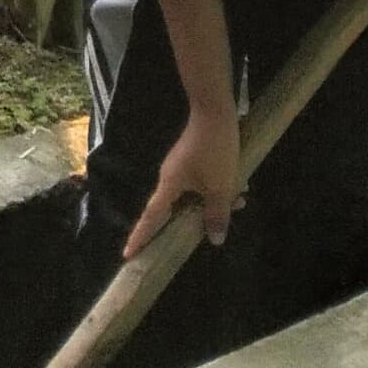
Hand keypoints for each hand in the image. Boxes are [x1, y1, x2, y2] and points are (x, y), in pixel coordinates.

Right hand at [130, 102, 241, 256]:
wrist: (214, 112)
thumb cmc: (214, 151)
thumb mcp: (220, 187)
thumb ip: (217, 215)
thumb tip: (215, 240)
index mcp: (170, 186)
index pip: (152, 217)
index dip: (140, 236)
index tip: (127, 254)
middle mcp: (170, 178)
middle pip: (178, 208)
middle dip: (199, 218)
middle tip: (216, 224)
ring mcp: (180, 168)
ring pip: (195, 196)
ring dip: (215, 201)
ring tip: (240, 199)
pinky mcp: (191, 160)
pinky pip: (201, 184)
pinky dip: (217, 189)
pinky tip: (239, 185)